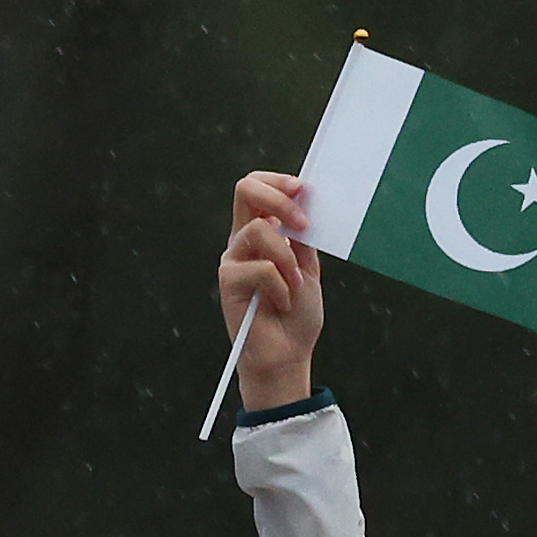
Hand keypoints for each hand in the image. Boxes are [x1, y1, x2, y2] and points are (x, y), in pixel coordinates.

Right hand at [219, 174, 326, 408]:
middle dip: (280, 200)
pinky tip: (282, 302)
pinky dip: (282, 286)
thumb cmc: (297, 314)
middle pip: (245, 190)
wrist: (288, 354)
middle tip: (303, 225)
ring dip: (289, 259)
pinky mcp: (229, 281)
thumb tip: (306, 201)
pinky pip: (262, 268)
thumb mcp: (308, 267)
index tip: (303, 189)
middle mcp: (242, 241)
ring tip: (295, 285)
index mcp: (261, 234)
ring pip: (260, 231)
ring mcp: (233, 260)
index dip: (278, 182)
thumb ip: (303, 237)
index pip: (256, 188)